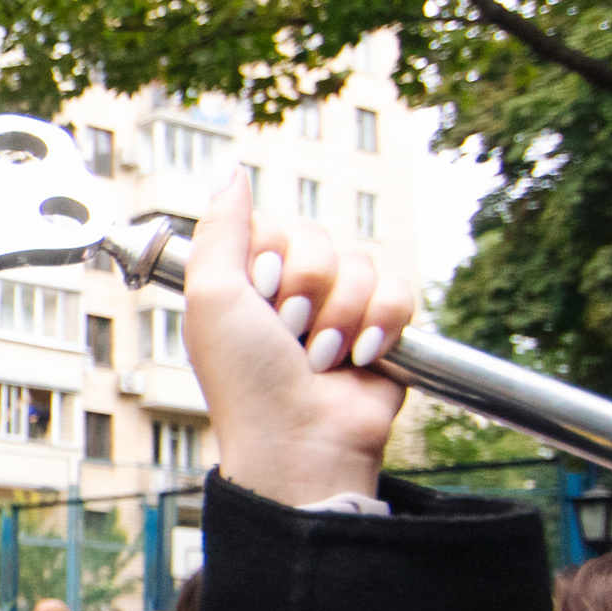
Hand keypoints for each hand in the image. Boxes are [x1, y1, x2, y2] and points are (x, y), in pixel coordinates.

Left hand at [185, 168, 414, 506]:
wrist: (302, 439)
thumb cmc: (247, 379)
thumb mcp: (212, 297)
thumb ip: (219, 229)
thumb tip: (231, 171)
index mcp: (247, 282)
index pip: (272, 224)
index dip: (270, 255)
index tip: (258, 294)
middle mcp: (293, 291)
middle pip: (318, 238)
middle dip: (305, 288)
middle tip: (289, 333)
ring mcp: (340, 309)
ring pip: (360, 262)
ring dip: (339, 315)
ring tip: (321, 359)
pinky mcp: (384, 327)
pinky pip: (400, 287)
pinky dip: (381, 323)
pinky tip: (361, 358)